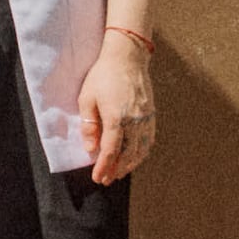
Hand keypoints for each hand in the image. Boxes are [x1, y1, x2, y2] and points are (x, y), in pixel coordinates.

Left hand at [79, 28, 158, 185]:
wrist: (128, 58)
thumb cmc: (102, 76)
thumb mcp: (87, 99)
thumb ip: (89, 125)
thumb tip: (90, 149)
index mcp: (117, 118)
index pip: (111, 150)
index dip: (104, 167)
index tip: (98, 178)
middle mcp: (135, 121)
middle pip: (128, 154)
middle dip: (117, 169)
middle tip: (106, 180)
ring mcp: (146, 118)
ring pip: (142, 149)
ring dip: (131, 164)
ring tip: (119, 172)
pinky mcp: (152, 114)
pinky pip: (149, 140)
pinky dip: (142, 152)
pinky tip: (135, 157)